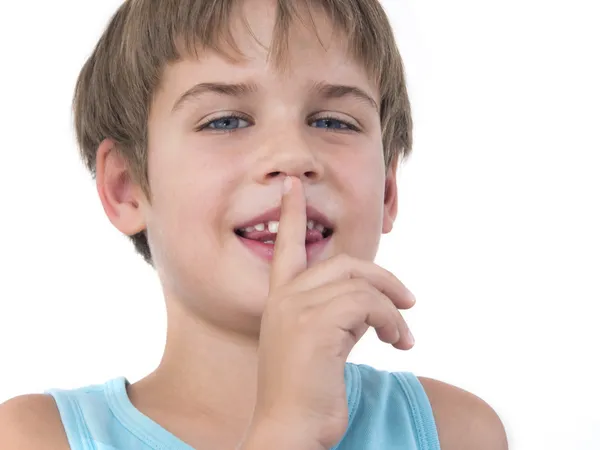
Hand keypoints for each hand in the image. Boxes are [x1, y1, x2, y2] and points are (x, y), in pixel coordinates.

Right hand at [247, 176, 415, 449]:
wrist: (289, 429)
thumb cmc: (307, 392)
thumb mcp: (319, 345)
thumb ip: (337, 315)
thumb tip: (374, 302)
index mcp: (280, 300)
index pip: (285, 246)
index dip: (290, 213)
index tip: (292, 185)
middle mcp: (285, 299)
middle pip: (346, 263)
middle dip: (384, 278)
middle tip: (409, 302)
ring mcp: (298, 310)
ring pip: (362, 285)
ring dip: (394, 310)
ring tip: (403, 336)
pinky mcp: (317, 326)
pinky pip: (370, 306)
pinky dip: (394, 322)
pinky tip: (399, 343)